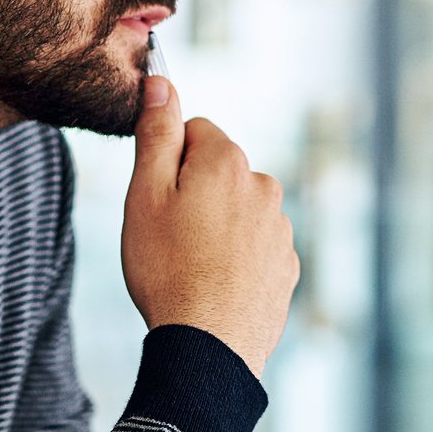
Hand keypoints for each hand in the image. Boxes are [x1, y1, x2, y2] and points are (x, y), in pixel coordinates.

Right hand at [121, 75, 298, 377]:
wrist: (208, 348)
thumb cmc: (167, 270)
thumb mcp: (145, 195)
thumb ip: (156, 134)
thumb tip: (162, 83)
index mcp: (228, 162)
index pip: (195, 131)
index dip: (168, 160)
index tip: (156, 195)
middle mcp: (265, 187)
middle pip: (219, 171)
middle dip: (195, 193)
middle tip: (168, 235)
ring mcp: (281, 230)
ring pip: (238, 211)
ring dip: (216, 227)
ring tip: (191, 267)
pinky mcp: (287, 267)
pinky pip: (255, 248)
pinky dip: (236, 260)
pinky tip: (213, 286)